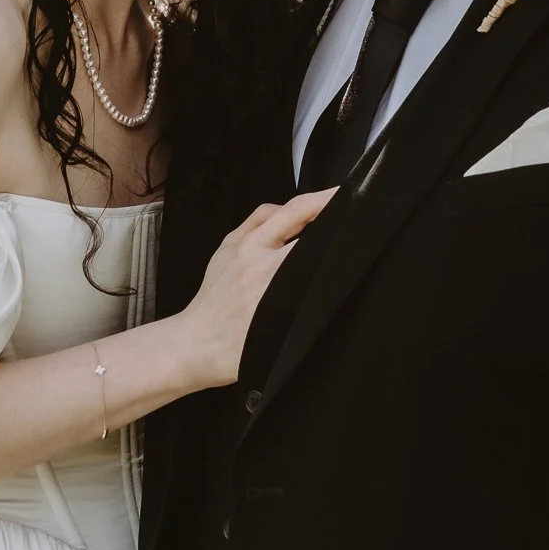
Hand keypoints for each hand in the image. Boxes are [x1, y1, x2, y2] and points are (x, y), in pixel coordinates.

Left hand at [177, 188, 335, 388]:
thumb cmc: (234, 349)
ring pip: (275, 211)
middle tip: (345, 200)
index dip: (334, 223)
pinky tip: (289, 224)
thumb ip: (304, 306)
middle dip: (322, 203)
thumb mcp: (278, 334)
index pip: (310, 238)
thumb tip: (326, 282)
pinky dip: (276, 215)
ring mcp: (236, 245)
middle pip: (294, 212)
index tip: (355, 212)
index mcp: (268, 274)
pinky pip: (257, 219)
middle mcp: (252, 253)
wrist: (193, 346)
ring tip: (321, 209)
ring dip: (299, 208)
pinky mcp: (227, 245)